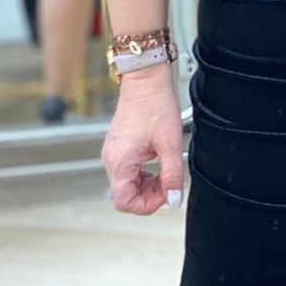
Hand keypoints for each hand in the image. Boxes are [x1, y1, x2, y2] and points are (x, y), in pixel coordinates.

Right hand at [103, 64, 183, 215]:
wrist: (146, 81)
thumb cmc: (155, 105)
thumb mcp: (170, 144)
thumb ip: (172, 175)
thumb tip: (174, 199)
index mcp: (119, 162)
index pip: (124, 202)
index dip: (148, 205)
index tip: (167, 194)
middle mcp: (111, 160)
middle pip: (125, 195)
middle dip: (149, 195)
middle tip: (169, 183)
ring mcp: (113, 153)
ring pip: (127, 184)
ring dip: (147, 185)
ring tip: (165, 172)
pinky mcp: (119, 147)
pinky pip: (128, 171)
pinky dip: (143, 174)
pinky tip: (157, 164)